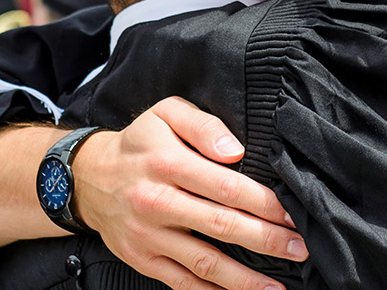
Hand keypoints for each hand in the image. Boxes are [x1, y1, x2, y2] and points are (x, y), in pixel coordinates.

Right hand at [73, 97, 307, 289]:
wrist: (86, 178)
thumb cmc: (138, 144)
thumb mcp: (165, 114)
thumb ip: (203, 125)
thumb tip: (235, 150)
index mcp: (167, 163)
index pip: (226, 187)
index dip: (264, 203)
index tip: (292, 213)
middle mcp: (157, 202)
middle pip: (221, 225)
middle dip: (266, 240)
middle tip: (300, 248)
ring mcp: (149, 237)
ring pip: (205, 263)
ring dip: (245, 279)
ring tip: (279, 287)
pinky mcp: (143, 260)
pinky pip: (182, 283)